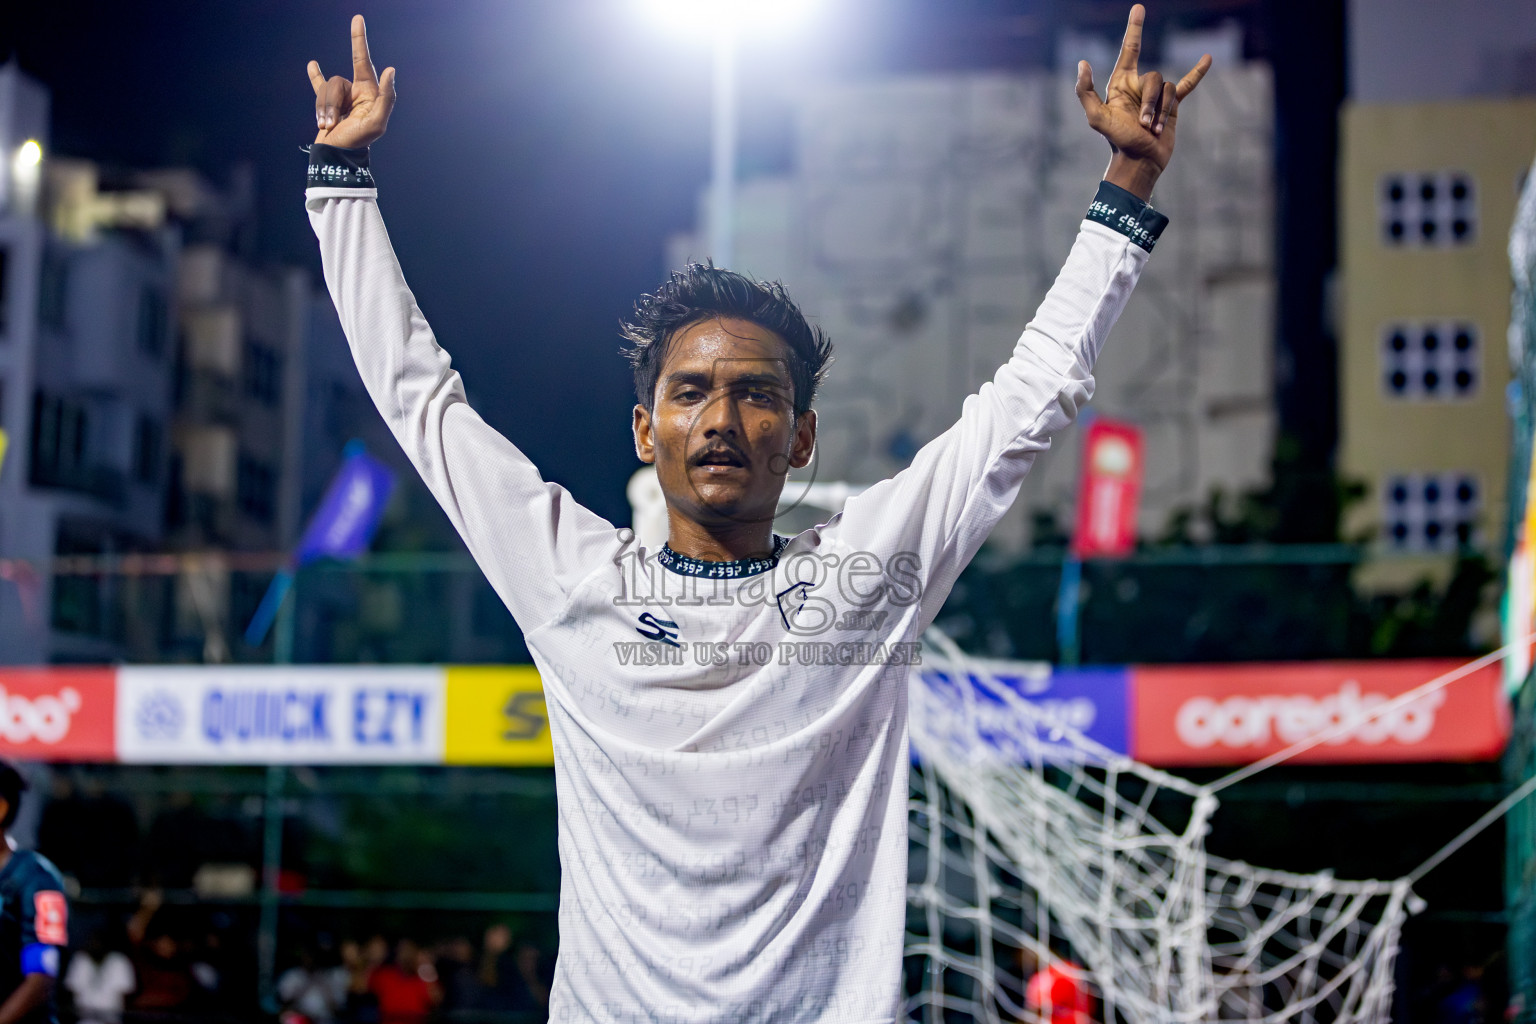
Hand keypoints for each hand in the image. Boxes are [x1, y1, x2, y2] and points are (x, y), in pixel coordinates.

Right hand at [307, 15, 396, 148]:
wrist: (337, 157)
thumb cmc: (358, 142)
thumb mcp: (376, 123)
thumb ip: (386, 98)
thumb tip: (390, 71)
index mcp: (370, 93)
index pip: (363, 61)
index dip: (359, 40)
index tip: (357, 18)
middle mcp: (356, 92)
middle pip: (337, 81)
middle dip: (331, 102)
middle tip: (332, 123)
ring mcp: (342, 98)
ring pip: (325, 88)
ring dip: (323, 109)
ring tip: (326, 126)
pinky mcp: (327, 104)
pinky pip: (319, 85)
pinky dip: (315, 76)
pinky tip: (312, 65)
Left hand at [1075, 4, 1210, 199]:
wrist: (1139, 162)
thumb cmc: (1117, 142)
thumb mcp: (1096, 118)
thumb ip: (1086, 91)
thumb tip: (1082, 63)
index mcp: (1120, 84)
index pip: (1129, 50)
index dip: (1134, 29)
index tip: (1139, 9)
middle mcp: (1138, 87)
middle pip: (1153, 77)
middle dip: (1150, 102)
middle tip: (1142, 125)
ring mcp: (1156, 96)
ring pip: (1167, 88)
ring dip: (1161, 111)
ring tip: (1152, 131)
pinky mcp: (1171, 106)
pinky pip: (1186, 85)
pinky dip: (1197, 73)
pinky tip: (1208, 59)